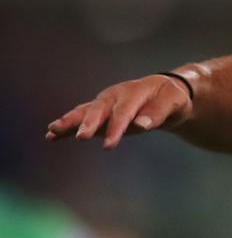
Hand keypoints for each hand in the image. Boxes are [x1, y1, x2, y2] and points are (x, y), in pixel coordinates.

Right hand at [46, 73, 193, 148]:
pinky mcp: (99, 112)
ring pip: (85, 112)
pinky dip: (68, 126)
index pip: (124, 111)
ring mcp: (104, 103)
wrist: (164, 93)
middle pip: (99, 110)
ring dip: (70, 122)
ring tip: (53, 131)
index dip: (116, 127)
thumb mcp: (173, 102)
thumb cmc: (170, 98)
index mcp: (134, 92)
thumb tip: (143, 124)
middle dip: (89, 124)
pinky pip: (81, 118)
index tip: (110, 145)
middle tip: (81, 137)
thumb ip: (158, 112)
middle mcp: (114, 96)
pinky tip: (51, 136)